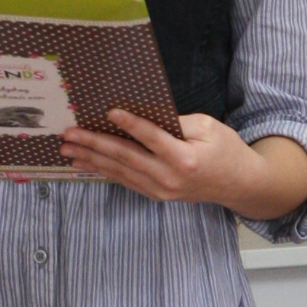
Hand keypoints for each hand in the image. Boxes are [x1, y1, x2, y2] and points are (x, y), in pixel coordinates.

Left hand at [61, 109, 306, 217]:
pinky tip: (86, 162)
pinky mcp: (156, 195)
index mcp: (184, 158)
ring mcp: (160, 190)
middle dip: (94, 144)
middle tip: (68, 135)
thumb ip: (177, 123)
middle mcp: (169, 177)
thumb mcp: (209, 127)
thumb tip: (144, 116)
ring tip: (67, 149)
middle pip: (126, 157)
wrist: (238, 184)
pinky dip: (104, 170)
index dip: (130, 125)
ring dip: (91, 159)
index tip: (109, 112)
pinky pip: (125, 181)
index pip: (151, 138)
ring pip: (120, 172)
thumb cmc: (225, 150)